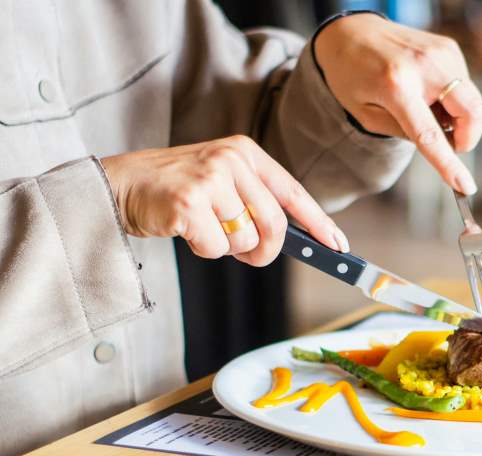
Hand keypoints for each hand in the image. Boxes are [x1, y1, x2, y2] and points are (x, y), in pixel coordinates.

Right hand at [101, 135, 348, 265]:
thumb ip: (257, 201)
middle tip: (251, 256)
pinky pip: (217, 247)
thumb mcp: (223, 182)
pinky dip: (205, 250)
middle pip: (275, 223)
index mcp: (246, 152)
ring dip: (229, 248)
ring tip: (206, 229)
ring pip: (246, 239)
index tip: (338, 247)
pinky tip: (187, 230)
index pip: (294, 193)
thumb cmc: (177, 190)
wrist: (121, 185)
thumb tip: (298, 239)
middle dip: (267, 250)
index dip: (319, 224)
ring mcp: (210, 179)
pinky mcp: (189, 202)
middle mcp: (231, 160)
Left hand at [314, 13, 481, 194]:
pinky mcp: (449, 47)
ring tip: (424, 106)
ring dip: (456, 116)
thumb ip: (404, 133)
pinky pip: (465, 85)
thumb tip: (445, 143)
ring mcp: (440, 52)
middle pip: (472, 112)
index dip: (449, 163)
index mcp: (395, 86)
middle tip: (450, 143)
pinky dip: (452, 98)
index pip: (430, 134)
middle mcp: (424, 65)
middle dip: (468, 137)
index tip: (465, 187)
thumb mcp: (366, 115)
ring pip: (471, 101)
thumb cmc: (352, 77)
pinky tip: (428, 91)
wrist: (350, 31)